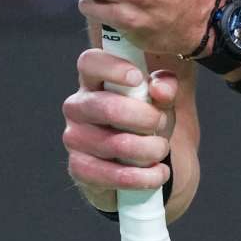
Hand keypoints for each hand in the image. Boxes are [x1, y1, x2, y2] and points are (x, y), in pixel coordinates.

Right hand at [63, 48, 179, 210]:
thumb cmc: (148, 123)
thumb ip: (166, 87)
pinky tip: (158, 174)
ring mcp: (75, 138)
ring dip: (149, 150)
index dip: (112, 68)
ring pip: (115, 144)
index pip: (90, 62)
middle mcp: (78, 107)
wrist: (144, 165)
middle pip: (106, 107)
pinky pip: (111, 175)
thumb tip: (160, 88)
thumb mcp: (163, 101)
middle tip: (161, 123)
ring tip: (162, 150)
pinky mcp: (79, 169)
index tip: (138, 78)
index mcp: (95, 81)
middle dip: (145, 118)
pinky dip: (142, 177)